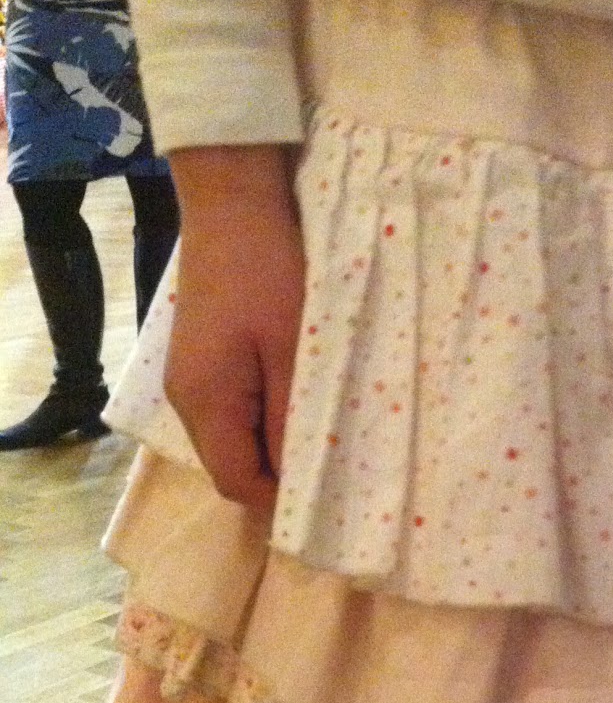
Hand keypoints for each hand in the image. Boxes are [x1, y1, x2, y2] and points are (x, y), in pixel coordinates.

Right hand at [164, 145, 304, 511]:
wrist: (231, 202)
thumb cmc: (267, 272)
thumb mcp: (292, 351)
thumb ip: (291, 420)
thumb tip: (298, 480)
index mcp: (206, 404)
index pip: (238, 484)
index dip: (281, 500)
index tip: (330, 494)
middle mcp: (187, 401)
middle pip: (231, 467)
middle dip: (278, 475)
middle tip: (335, 465)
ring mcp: (190, 380)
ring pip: (233, 440)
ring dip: (273, 445)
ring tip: (321, 434)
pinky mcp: (201, 361)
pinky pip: (232, 411)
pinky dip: (263, 419)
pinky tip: (295, 403)